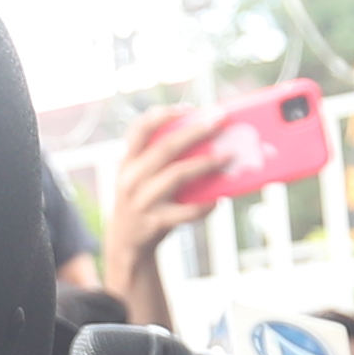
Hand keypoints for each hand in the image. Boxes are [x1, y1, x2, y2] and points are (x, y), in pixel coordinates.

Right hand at [103, 107, 221, 325]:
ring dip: (205, 164)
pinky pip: (186, 211)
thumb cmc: (144, 203)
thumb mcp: (142, 178)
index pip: (140, 128)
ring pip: (177, 175)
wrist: (126, 246)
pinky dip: (205, 205)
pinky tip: (219, 200)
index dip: (164, 114)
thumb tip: (208, 141)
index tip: (188, 108)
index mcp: (128, 162)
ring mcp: (141, 201)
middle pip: (166, 147)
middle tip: (220, 121)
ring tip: (227, 157)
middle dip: (196, 131)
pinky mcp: (154, 222)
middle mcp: (131, 178)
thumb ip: (162, 160)